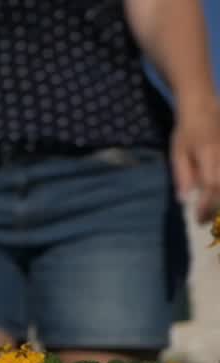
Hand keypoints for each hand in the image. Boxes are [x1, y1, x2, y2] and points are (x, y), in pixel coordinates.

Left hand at [170, 96, 219, 222]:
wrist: (204, 109)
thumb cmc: (187, 133)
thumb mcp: (178, 153)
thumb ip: (182, 175)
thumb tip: (184, 199)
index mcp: (209, 154)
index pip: (211, 184)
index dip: (206, 204)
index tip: (198, 219)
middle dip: (215, 207)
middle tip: (204, 221)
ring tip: (210, 215)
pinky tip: (215, 200)